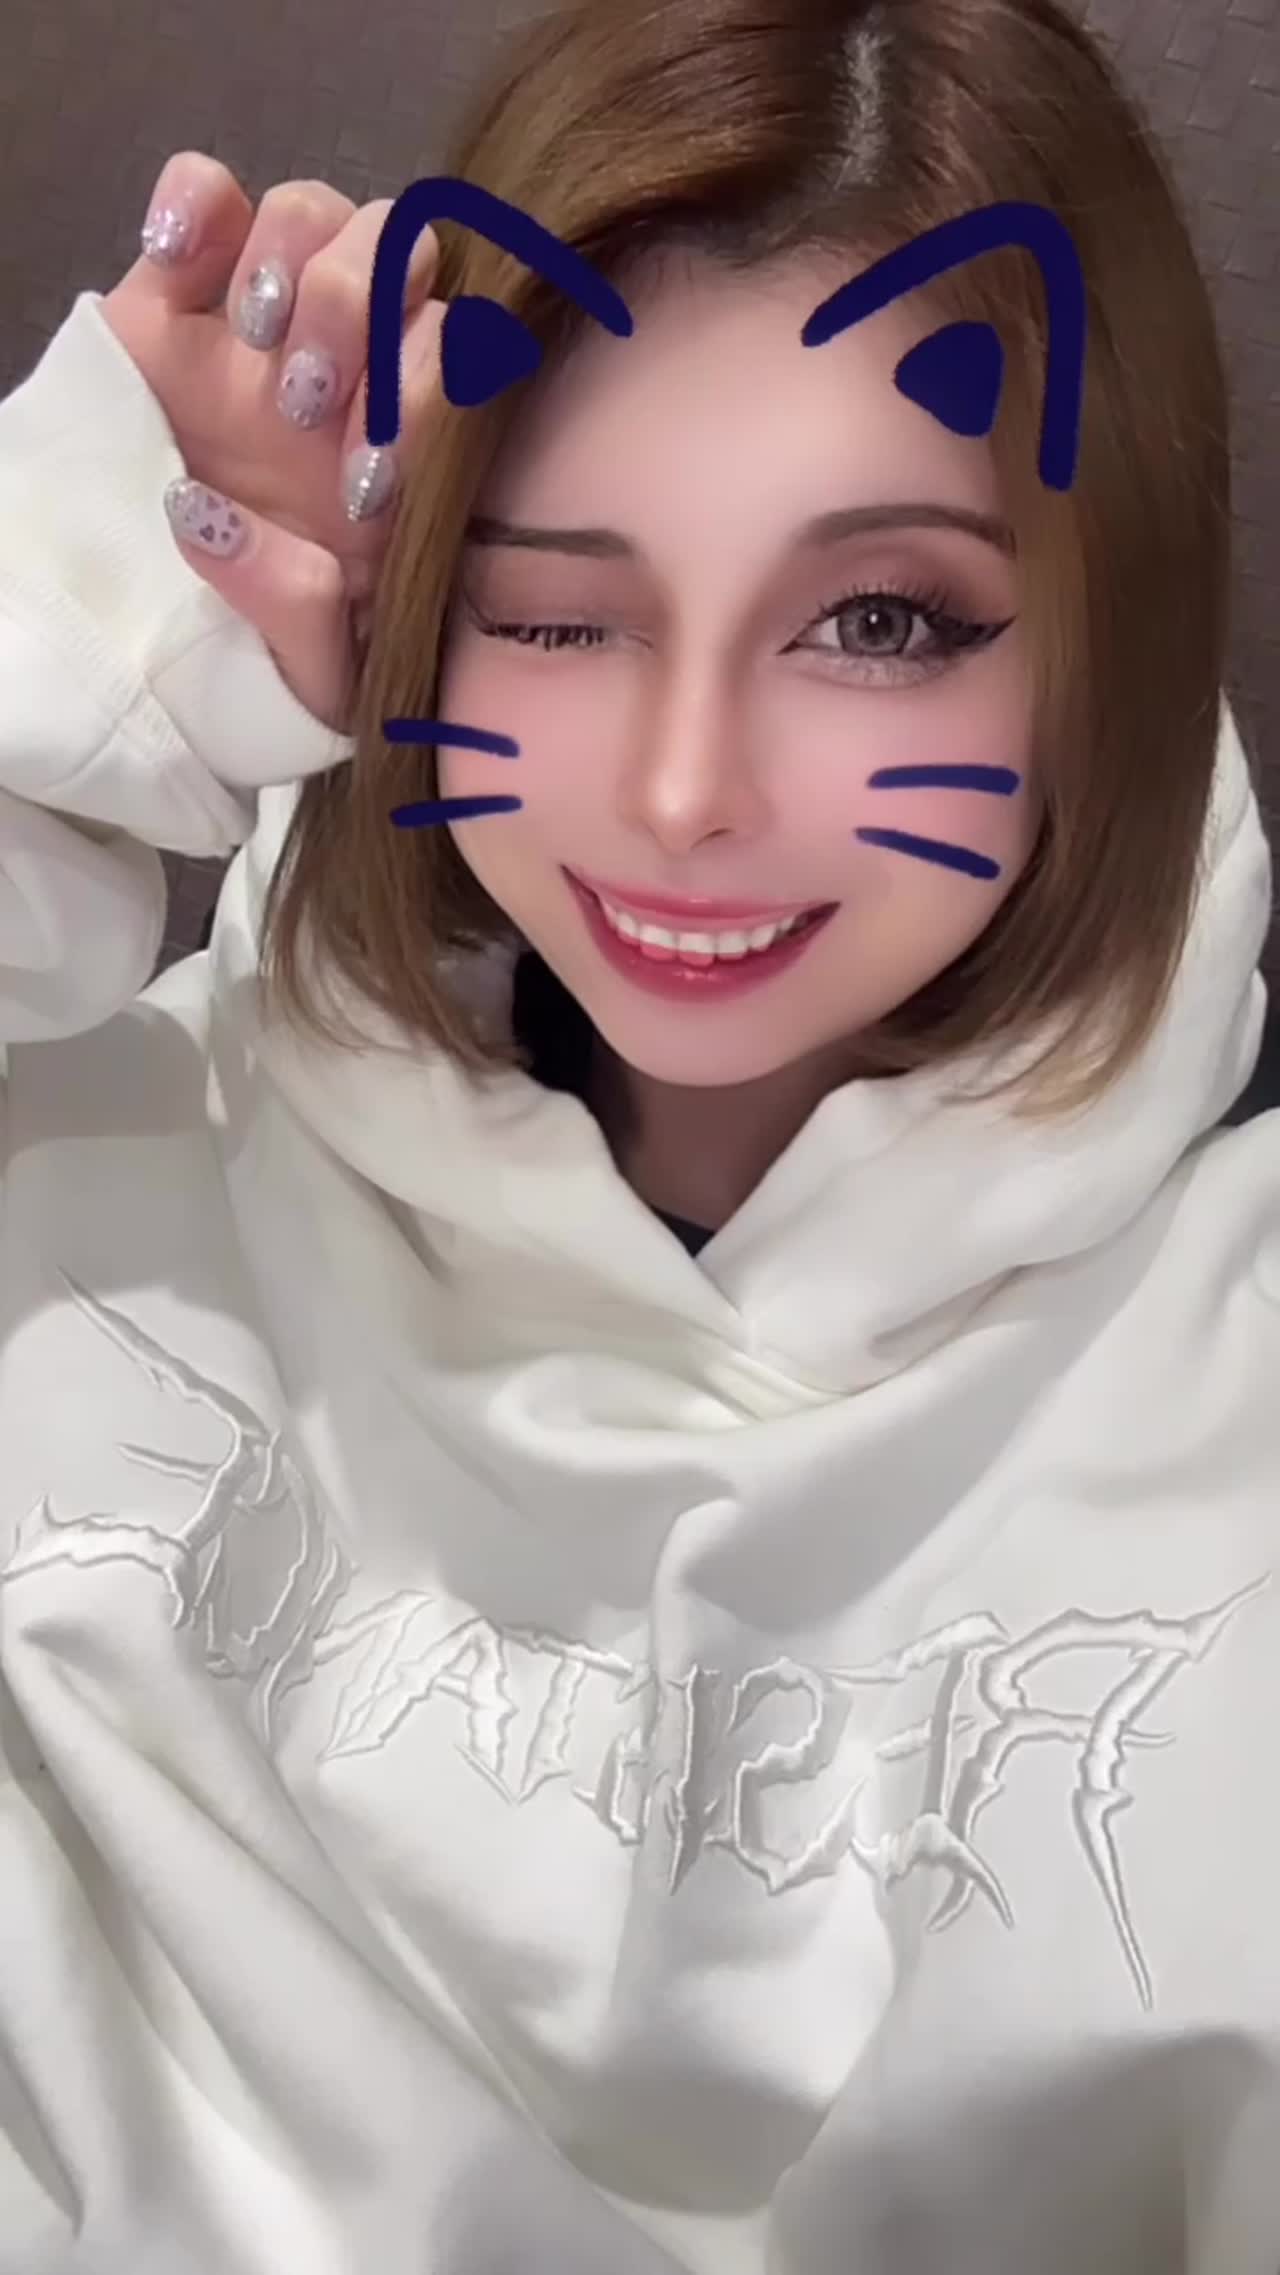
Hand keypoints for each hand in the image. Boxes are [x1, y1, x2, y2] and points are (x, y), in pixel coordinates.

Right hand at [102, 151, 444, 731]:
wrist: (181, 642)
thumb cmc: (277, 661)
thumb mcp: (307, 672)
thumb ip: (292, 611)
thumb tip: (212, 523)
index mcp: (410, 447)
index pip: (462, 362)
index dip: (424, 399)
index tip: (360, 482)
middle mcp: (356, 367)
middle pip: (402, 255)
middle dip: (360, 317)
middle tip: (298, 408)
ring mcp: (268, 324)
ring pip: (318, 214)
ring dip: (292, 268)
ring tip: (249, 353)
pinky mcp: (178, 295)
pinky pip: (209, 197)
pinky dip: (197, 206)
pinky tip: (174, 264)